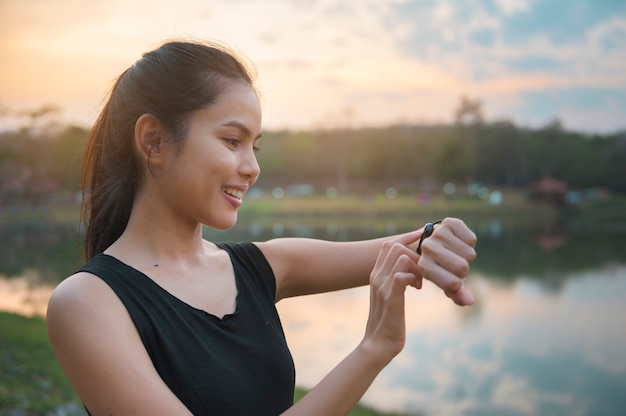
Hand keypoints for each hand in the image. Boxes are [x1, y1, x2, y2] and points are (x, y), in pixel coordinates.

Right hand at [364, 231, 421, 358]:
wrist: (378, 344)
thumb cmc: (388, 321)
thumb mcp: (389, 295)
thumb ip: (394, 280)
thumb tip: (407, 270)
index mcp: (376, 274)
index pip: (388, 244)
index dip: (407, 239)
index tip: (422, 243)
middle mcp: (377, 276)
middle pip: (396, 246)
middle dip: (416, 255)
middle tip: (422, 274)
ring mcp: (382, 286)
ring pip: (401, 257)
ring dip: (417, 266)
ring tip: (419, 282)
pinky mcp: (391, 298)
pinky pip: (402, 275)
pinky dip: (415, 278)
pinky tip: (417, 289)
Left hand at [416, 217, 476, 305]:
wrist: (439, 243)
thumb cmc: (443, 267)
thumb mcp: (447, 283)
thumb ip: (457, 294)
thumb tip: (470, 301)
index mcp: (424, 266)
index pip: (453, 283)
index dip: (457, 283)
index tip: (450, 277)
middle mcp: (427, 248)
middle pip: (462, 267)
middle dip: (463, 269)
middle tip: (455, 264)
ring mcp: (437, 234)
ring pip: (469, 253)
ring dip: (467, 256)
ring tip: (456, 253)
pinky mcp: (449, 222)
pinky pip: (471, 239)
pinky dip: (470, 243)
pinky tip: (459, 242)